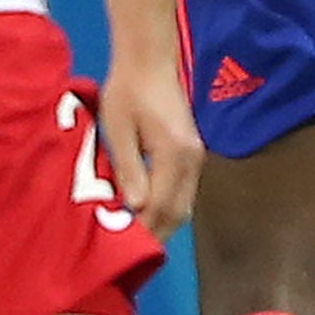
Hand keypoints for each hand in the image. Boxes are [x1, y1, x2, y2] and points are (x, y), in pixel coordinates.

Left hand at [99, 53, 202, 239]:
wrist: (150, 59)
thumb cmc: (128, 91)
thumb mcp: (118, 129)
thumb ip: (128, 168)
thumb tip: (135, 207)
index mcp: (175, 154)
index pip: (161, 206)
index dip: (143, 231)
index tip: (122, 251)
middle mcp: (192, 160)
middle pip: (178, 212)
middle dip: (155, 235)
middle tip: (128, 255)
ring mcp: (196, 157)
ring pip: (184, 204)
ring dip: (162, 224)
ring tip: (135, 240)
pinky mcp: (192, 153)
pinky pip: (183, 191)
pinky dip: (167, 208)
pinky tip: (146, 214)